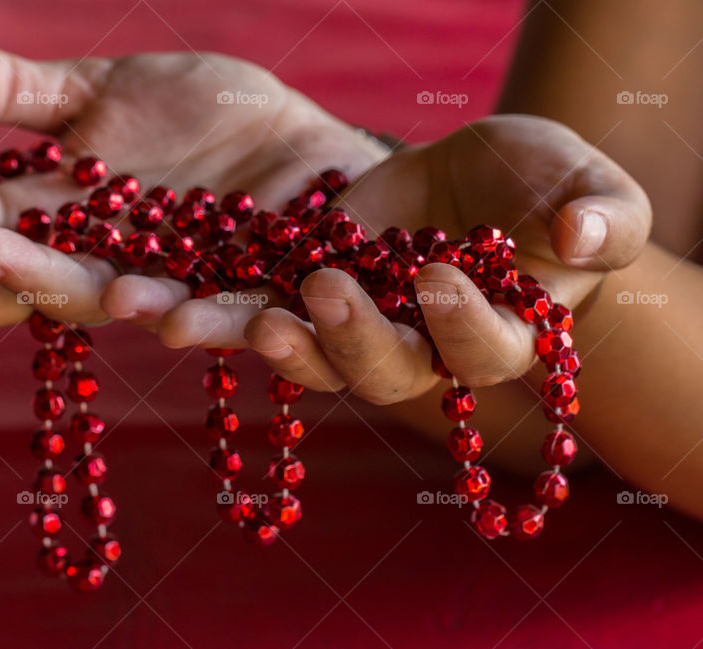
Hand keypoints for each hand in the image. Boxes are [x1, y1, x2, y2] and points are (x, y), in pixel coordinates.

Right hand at [0, 44, 386, 327]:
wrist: (298, 139)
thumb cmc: (200, 118)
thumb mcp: (106, 92)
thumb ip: (22, 94)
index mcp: (56, 219)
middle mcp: (97, 264)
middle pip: (8, 283)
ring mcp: (166, 286)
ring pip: (95, 303)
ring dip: (48, 284)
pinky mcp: (243, 296)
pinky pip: (213, 319)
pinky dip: (189, 319)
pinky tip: (169, 316)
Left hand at [108, 115, 650, 403]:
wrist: (468, 179)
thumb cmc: (538, 187)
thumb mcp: (581, 181)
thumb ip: (603, 209)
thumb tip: (586, 235)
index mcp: (491, 336)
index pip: (481, 351)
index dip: (462, 324)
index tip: (439, 275)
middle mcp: (412, 351)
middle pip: (379, 372)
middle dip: (349, 340)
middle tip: (322, 293)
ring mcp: (346, 328)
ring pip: (301, 354)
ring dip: (256, 341)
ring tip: (213, 323)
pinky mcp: (292, 294)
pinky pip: (249, 310)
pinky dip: (210, 309)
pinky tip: (163, 301)